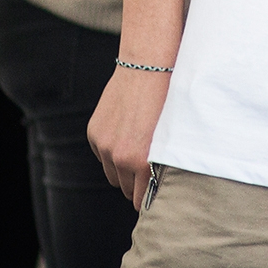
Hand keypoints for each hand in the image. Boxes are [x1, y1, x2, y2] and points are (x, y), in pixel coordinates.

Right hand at [88, 65, 170, 204]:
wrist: (149, 67)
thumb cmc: (170, 100)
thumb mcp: (172, 136)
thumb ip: (163, 163)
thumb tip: (163, 186)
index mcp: (143, 161)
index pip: (141, 201)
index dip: (149, 200)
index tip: (156, 198)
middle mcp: (120, 157)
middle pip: (126, 190)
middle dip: (137, 185)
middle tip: (151, 172)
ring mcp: (104, 146)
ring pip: (112, 175)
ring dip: (123, 170)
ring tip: (139, 151)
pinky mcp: (94, 134)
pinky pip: (102, 155)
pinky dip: (112, 151)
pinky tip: (127, 133)